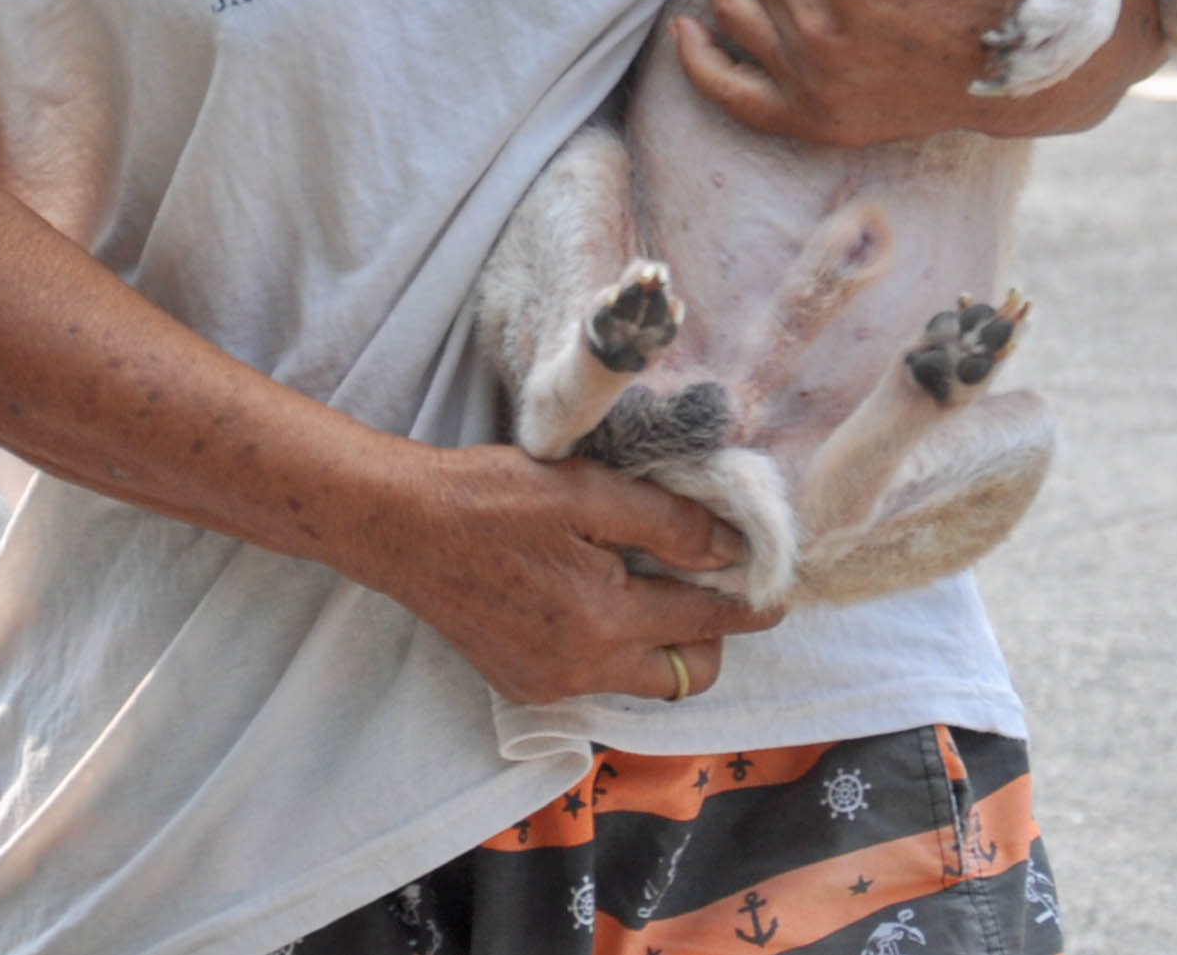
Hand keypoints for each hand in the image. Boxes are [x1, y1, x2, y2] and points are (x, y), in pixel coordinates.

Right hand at [357, 445, 781, 707]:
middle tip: (707, 583)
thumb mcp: (584, 490)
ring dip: (661, 643)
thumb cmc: (489, 496)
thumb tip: (730, 548)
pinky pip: (596, 678)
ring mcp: (550, 685)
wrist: (400, 527)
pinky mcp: (522, 685)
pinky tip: (596, 597)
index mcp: (604, 621)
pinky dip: (614, 646)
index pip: (706, 620)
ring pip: (640, 681)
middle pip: (684, 677)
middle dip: (710, 637)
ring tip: (651, 584)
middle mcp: (582, 670)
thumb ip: (665, 522)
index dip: (749, 601)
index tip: (776, 589)